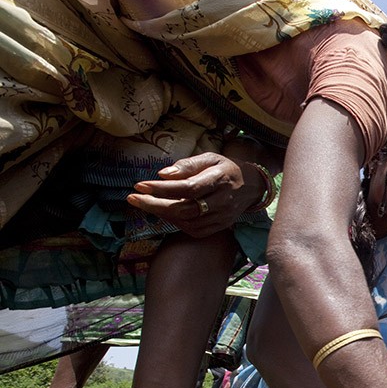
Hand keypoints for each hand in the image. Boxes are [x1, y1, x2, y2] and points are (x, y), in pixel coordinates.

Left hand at [126, 152, 266, 237]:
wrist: (252, 186)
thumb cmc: (226, 169)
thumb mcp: (210, 158)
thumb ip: (187, 165)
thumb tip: (162, 174)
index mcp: (219, 180)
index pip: (188, 187)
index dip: (162, 189)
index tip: (140, 185)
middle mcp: (222, 201)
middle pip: (185, 208)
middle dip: (155, 205)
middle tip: (134, 198)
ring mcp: (222, 216)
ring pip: (188, 222)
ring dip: (162, 214)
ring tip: (145, 204)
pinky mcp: (221, 226)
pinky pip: (195, 230)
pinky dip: (177, 223)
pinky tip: (165, 213)